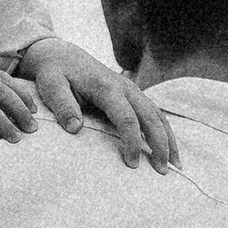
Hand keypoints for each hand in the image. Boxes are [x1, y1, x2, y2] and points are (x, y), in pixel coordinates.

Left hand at [16, 38, 177, 169]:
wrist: (63, 55)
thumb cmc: (55, 73)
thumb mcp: (51, 86)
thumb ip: (62, 105)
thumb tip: (76, 128)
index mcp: (106, 87)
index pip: (127, 118)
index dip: (132, 143)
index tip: (132, 165)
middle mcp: (125, 87)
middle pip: (151, 117)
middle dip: (161, 145)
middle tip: (163, 172)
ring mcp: (132, 90)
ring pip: (158, 115)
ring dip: (169, 139)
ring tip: (176, 165)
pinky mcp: (133, 94)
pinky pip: (155, 113)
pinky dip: (165, 131)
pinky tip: (169, 148)